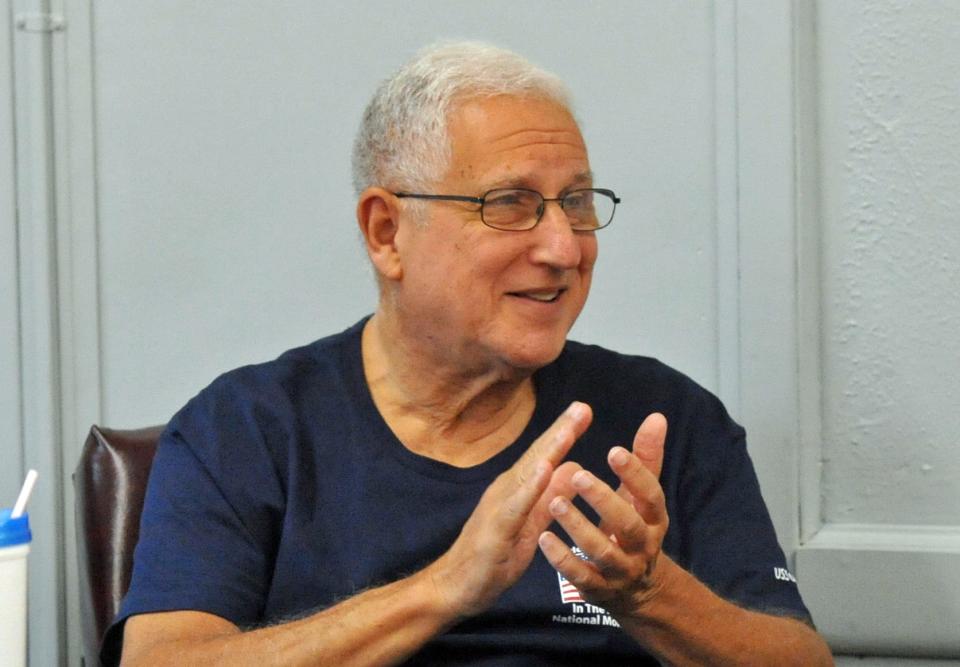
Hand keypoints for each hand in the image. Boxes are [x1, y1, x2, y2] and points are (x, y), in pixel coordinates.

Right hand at [427, 401, 592, 618]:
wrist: (453, 587)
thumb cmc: (492, 558)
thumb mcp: (531, 525)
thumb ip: (550, 497)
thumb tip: (572, 468)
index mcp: (516, 489)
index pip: (543, 457)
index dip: (563, 433)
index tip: (584, 410)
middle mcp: (506, 490)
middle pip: (537, 456)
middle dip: (560, 430)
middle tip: (582, 406)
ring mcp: (499, 507)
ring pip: (528, 474)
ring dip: (549, 450)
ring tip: (569, 429)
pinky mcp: (496, 529)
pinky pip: (517, 505)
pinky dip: (532, 486)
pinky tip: (546, 470)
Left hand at [537, 412, 668, 614]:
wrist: (635, 591)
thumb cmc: (632, 528)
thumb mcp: (641, 497)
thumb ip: (646, 459)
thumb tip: (657, 416)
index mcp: (654, 520)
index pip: (651, 495)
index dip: (636, 474)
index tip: (614, 450)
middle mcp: (642, 547)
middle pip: (628, 525)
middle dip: (604, 500)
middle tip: (579, 475)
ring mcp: (620, 571)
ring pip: (602, 552)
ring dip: (578, 527)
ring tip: (555, 503)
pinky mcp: (598, 589)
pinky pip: (581, 577)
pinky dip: (562, 559)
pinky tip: (543, 538)